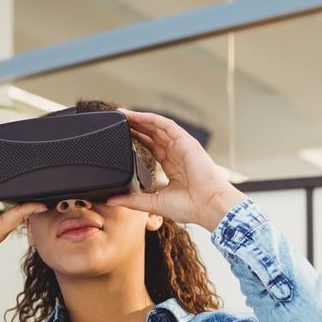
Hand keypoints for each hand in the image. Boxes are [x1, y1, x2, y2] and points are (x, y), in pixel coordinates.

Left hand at [108, 109, 246, 231]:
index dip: (136, 139)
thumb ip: (133, 201)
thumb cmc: (191, 207)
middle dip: (135, 126)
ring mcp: (181, 146)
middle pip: (152, 134)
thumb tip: (112, 200)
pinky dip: (150, 118)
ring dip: (140, 119)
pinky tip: (136, 115)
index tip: (121, 136)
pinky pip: (165, 124)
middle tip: (118, 120)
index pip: (151, 147)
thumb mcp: (154, 204)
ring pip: (157, 126)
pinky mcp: (185, 141)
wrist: (209, 206)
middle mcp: (177, 154)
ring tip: (123, 114)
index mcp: (172, 167)